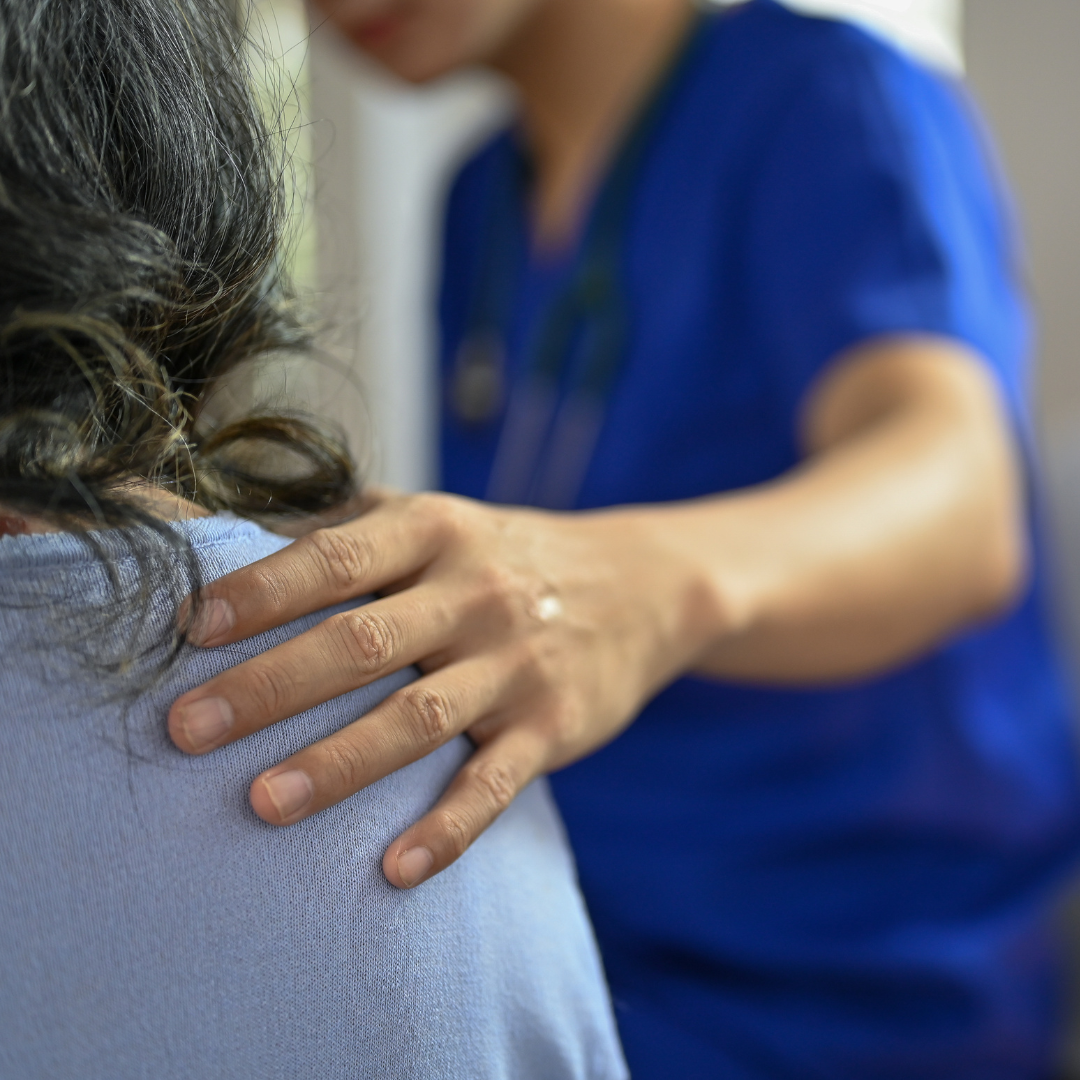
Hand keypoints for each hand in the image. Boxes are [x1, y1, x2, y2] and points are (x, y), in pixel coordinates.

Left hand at [168, 490, 709, 887]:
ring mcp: (517, 663)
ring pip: (420, 718)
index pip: (339, 558)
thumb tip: (222, 541)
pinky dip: (450, 828)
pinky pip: (496, 783)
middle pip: (364, 641)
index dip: (263, 590)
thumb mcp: (437, 521)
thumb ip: (347, 529)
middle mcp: (475, 593)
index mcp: (436, 532)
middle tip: (189, 727)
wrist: (637, 585)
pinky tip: (397, 870)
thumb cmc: (502, 556)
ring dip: (340, 763)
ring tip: (264, 804)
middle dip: (273, 685)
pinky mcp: (554, 724)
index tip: (190, 627)